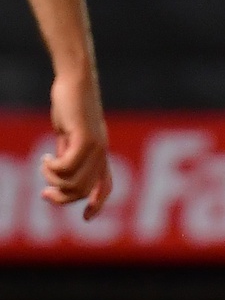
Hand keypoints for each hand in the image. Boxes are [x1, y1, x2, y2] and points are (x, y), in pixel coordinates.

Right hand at [43, 64, 110, 217]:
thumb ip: (68, 153)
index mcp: (100, 154)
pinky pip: (68, 166)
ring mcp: (95, 147)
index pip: (106, 186)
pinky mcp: (85, 138)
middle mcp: (102, 154)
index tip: (86, 218)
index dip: (98, 204)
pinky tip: (47, 157)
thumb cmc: (70, 105)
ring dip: (53, 179)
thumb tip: (61, 173)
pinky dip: (53, 168)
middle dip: (62, 197)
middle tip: (44, 192)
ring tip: (45, 165)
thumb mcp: (68, 134)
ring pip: (74, 182)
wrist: (74, 81)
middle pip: (84, 191)